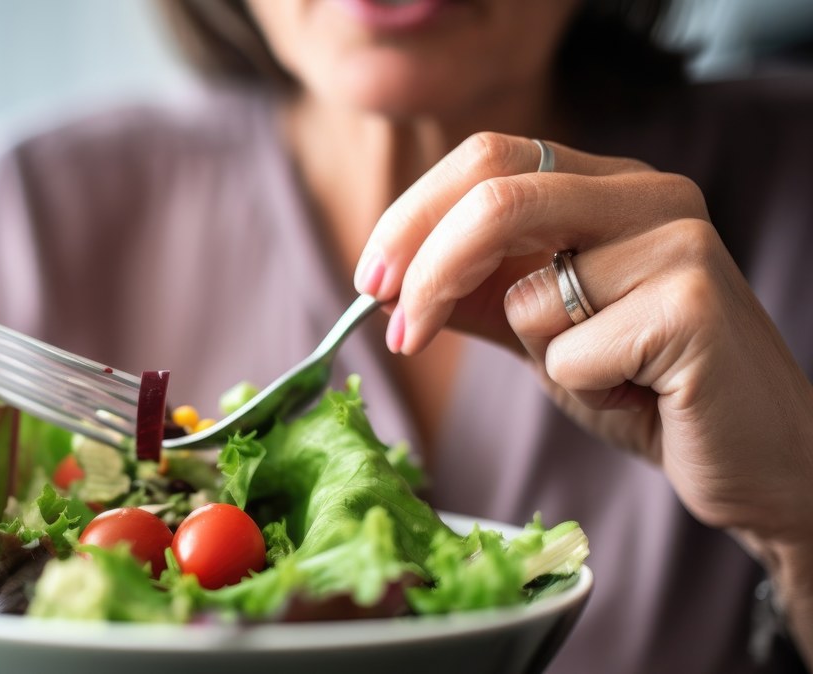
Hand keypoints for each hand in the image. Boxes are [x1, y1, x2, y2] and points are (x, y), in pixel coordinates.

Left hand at [353, 132, 812, 550]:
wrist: (755, 459)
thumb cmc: (647, 390)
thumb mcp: (544, 335)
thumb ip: (479, 297)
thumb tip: (391, 284)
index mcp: (610, 185)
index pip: (487, 157)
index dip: (412, 215)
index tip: (372, 279)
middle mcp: (650, 195)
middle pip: (493, 196)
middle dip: (425, 269)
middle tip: (397, 330)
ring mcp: (679, 244)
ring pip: (527, 292)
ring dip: (538, 354)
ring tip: (605, 374)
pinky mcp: (693, 307)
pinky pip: (569, 352)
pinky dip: (581, 389)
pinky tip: (641, 394)